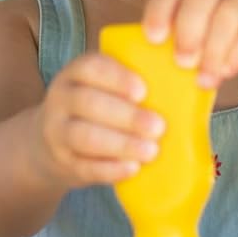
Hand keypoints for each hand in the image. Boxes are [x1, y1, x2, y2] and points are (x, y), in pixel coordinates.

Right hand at [37, 53, 164, 187]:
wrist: (50, 144)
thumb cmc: (95, 110)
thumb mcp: (101, 89)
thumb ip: (132, 87)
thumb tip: (187, 90)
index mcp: (75, 74)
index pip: (91, 67)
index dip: (117, 78)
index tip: (143, 92)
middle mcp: (61, 99)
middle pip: (88, 103)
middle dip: (127, 116)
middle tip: (159, 127)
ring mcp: (56, 133)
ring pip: (84, 136)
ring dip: (121, 144)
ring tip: (151, 151)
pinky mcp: (62, 163)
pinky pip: (84, 166)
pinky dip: (110, 169)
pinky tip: (133, 169)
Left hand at [141, 0, 237, 88]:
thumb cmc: (228, 26)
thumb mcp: (201, 22)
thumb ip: (179, 35)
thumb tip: (153, 68)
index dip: (158, 11)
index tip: (153, 39)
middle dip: (188, 31)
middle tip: (182, 62)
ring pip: (227, 15)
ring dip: (213, 50)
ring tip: (204, 79)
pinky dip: (237, 53)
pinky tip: (227, 71)